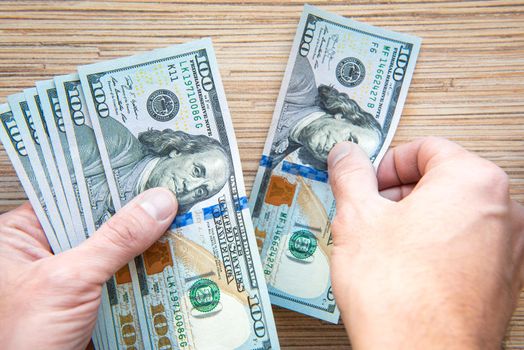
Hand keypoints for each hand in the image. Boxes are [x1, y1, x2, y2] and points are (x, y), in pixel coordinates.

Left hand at [0, 188, 176, 349]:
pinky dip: (144, 270)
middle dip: (135, 214)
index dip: (111, 181)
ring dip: (144, 244)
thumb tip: (157, 204)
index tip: (149, 173)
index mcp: (23, 235)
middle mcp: (46, 250)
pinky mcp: (91, 297)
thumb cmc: (21, 341)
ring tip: (178, 225)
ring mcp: (71, 275)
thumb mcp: (70, 280)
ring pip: (115, 248)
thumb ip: (115, 239)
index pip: (72, 193)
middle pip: (98, 220)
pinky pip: (122, 274)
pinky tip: (167, 260)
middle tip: (172, 198)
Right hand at [327, 138, 523, 348]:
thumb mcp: (358, 217)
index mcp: (473, 182)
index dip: (387, 163)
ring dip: (414, 221)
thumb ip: (351, 174)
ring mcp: (506, 249)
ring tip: (383, 246)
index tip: (368, 182)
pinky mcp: (500, 281)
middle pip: (441, 180)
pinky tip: (404, 270)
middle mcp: (502, 211)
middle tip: (370, 213)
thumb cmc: (400, 293)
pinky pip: (463, 246)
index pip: (427, 147)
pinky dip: (433, 247)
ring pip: (452, 214)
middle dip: (399, 193)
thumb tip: (346, 155)